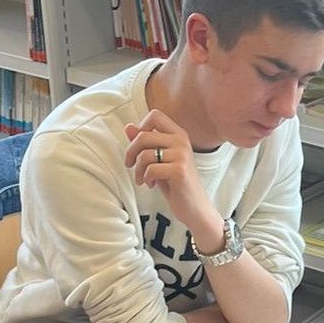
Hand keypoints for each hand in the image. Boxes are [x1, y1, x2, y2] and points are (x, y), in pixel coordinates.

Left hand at [124, 110, 218, 237]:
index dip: (140, 128)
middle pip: (144, 135)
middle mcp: (182, 141)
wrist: (194, 207)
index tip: (138, 146)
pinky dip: (146, 178)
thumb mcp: (158, 160)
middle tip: (130, 165)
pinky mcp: (179, 170)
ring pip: (145, 154)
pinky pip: (151, 169)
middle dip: (131, 152)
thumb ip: (145, 143)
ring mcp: (182, 155)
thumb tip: (129, 127)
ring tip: (143, 178)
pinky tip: (151, 184)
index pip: (154, 115)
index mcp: (178, 134)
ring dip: (138, 170)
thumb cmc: (176, 183)